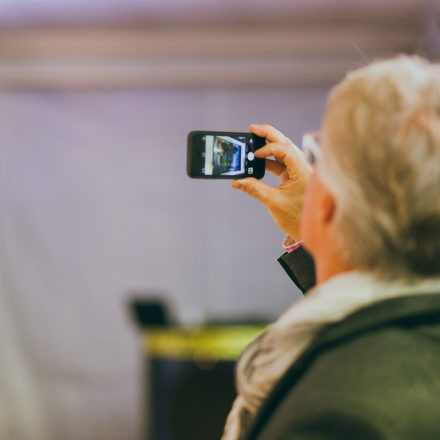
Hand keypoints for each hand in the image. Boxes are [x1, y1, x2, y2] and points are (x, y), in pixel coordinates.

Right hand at [231, 124, 310, 240]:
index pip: (285, 150)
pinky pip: (281, 163)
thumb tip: (236, 182)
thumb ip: (254, 189)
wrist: (311, 230)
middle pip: (285, 144)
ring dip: (268, 146)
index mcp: (303, 171)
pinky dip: (269, 161)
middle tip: (252, 128)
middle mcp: (303, 167)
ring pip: (284, 151)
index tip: (254, 155)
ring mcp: (300, 170)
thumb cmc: (297, 217)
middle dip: (268, 135)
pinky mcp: (295, 176)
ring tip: (253, 139)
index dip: (268, 149)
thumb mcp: (273, 202)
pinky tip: (257, 160)